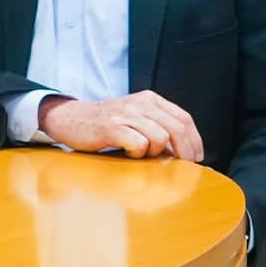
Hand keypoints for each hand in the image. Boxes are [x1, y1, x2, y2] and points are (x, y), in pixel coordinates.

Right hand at [38, 91, 204, 161]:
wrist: (70, 119)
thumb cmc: (106, 124)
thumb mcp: (135, 118)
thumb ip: (159, 128)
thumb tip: (185, 154)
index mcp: (149, 99)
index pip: (184, 119)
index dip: (194, 141)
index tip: (196, 158)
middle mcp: (139, 103)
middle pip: (177, 129)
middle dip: (185, 153)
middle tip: (182, 167)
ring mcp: (125, 113)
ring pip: (160, 138)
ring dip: (154, 153)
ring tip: (139, 153)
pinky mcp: (112, 126)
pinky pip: (139, 144)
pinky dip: (136, 154)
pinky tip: (126, 152)